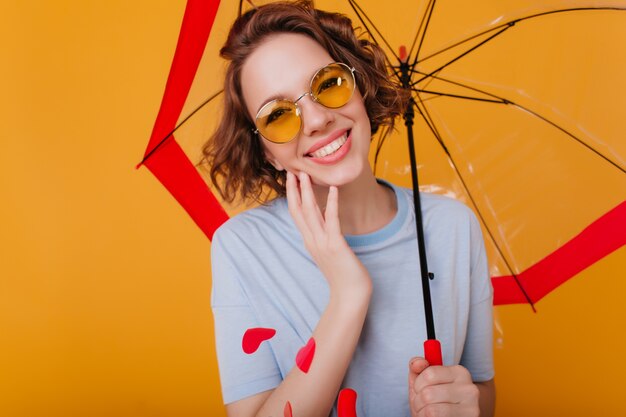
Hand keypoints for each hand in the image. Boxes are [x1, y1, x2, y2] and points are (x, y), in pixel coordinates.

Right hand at [285, 171, 370, 295]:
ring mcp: (322, 243)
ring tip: (305, 175)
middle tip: (292, 171)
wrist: (349, 295)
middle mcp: (312, 240)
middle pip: (298, 210)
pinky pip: (332, 221)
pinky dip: (332, 204)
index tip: (291, 179)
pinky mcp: (335, 245)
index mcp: (310, 241)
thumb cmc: (342, 275)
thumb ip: (323, 236)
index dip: (293, 195)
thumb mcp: (328, 252)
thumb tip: (324, 218)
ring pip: (310, 213)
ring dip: (307, 192)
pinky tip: (333, 190)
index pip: (297, 214)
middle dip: (294, 190)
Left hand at [408, 357, 479, 416]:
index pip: (429, 374)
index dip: (417, 385)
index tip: (420, 389)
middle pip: (428, 394)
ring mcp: (471, 407)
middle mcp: (469, 388)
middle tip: (422, 405)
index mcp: (460, 373)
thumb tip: (418, 363)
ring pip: (431, 410)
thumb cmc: (436, 400)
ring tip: (427, 412)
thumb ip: (418, 368)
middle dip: (418, 402)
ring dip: (422, 413)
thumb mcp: (424, 381)